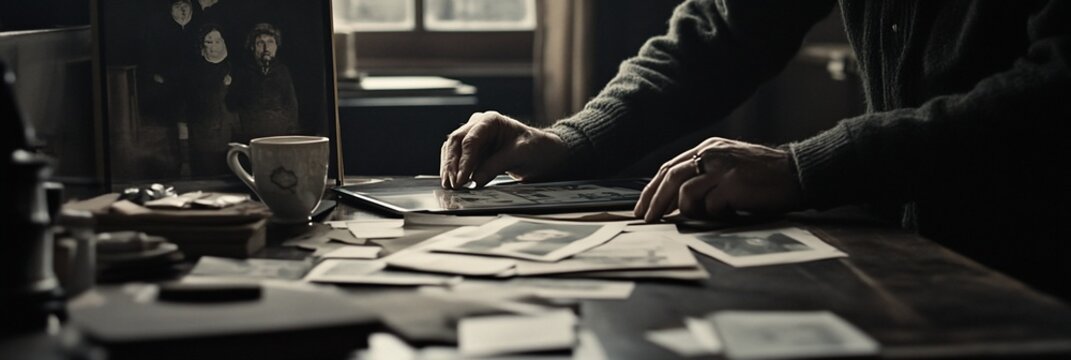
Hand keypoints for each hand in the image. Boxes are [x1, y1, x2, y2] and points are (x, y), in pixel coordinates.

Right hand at [440, 111, 568, 188]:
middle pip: (456, 143)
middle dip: (451, 165)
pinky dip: (454, 171)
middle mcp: (478, 125)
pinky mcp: (473, 151)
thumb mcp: (520, 154)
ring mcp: (474, 137)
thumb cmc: (535, 147)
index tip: (460, 179)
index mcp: (490, 121)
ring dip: (449, 169)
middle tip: (452, 185)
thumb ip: (496, 165)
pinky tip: (452, 183)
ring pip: (452, 150)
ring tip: (449, 186)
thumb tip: (475, 180)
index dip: (463, 161)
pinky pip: (457, 159)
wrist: (543, 153)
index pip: (470, 140)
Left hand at [633, 137, 802, 221]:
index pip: (670, 168)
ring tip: (701, 216)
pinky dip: (713, 215)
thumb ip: (704, 175)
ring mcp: (722, 168)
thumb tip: (676, 202)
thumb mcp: (729, 165)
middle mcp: (712, 153)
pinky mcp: (733, 184)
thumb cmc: (764, 176)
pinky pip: (710, 206)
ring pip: (686, 193)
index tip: (642, 208)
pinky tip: (726, 213)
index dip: (652, 189)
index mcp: (708, 148)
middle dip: (654, 202)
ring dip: (688, 211)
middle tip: (646, 220)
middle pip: (670, 178)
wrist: (798, 173)